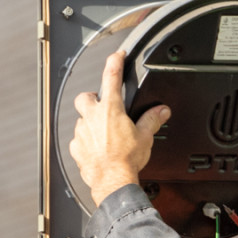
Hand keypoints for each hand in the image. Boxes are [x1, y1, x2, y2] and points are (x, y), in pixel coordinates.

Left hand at [69, 52, 169, 204]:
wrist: (112, 181)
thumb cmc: (126, 160)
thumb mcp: (144, 137)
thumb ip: (152, 120)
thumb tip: (161, 111)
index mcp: (111, 109)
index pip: (112, 77)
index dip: (115, 62)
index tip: (117, 55)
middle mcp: (92, 117)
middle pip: (85, 97)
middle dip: (92, 98)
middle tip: (101, 105)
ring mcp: (81, 132)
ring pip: (81, 120)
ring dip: (90, 123)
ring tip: (103, 134)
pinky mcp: (76, 147)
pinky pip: (78, 140)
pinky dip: (85, 142)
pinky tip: (96, 149)